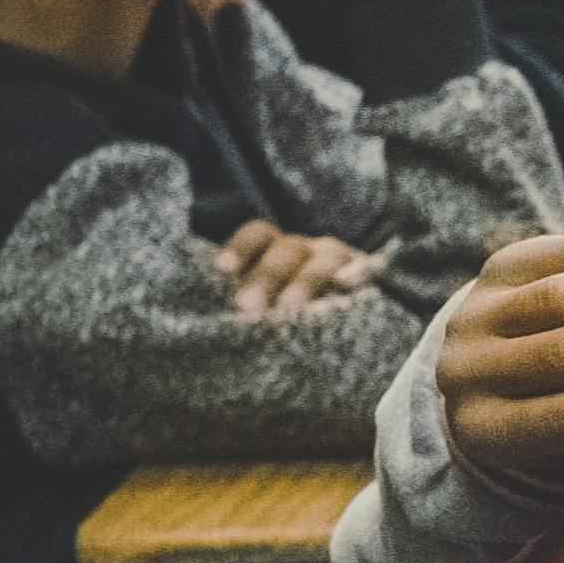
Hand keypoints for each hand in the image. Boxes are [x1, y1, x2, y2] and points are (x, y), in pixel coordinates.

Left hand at [214, 218, 378, 318]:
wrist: (339, 328)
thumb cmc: (278, 316)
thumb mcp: (256, 302)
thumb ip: (240, 300)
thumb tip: (198, 318)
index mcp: (277, 249)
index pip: (259, 235)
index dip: (240, 248)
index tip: (222, 270)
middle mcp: (308, 251)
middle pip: (288, 250)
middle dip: (266, 276)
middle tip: (247, 305)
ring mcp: (339, 264)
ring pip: (323, 262)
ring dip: (304, 283)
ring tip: (290, 309)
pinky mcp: (366, 278)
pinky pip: (365, 272)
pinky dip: (357, 275)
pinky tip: (348, 285)